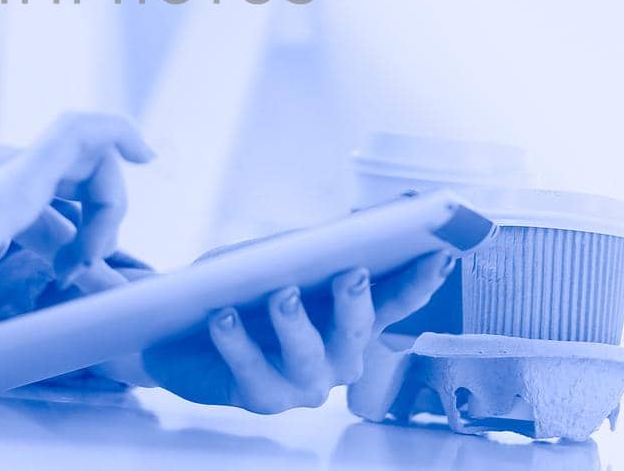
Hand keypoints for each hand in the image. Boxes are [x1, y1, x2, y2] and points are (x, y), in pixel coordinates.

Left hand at [136, 251, 454, 412]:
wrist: (182, 333)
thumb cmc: (242, 290)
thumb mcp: (276, 259)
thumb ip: (309, 248)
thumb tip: (345, 226)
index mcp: (350, 320)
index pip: (394, 301)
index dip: (420, 281)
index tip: (440, 253)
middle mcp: (337, 358)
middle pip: (356, 332)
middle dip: (355, 303)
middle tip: (350, 274)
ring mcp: (302, 383)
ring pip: (308, 358)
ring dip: (296, 323)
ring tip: (282, 294)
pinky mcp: (260, 397)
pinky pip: (251, 372)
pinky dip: (237, 342)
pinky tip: (224, 316)